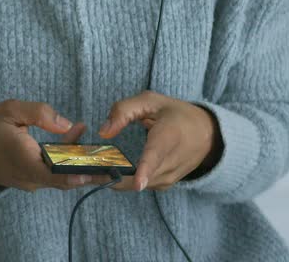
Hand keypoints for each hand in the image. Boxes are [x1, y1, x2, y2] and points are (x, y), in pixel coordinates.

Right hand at [0, 99, 103, 191]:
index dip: (79, 174)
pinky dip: (67, 160)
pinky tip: (76, 136)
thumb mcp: (10, 110)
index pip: (55, 174)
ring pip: (61, 176)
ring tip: (103, 149)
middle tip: (115, 164)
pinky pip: (53, 173)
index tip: (100, 171)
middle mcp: (29, 176)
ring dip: (80, 163)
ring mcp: (30, 181)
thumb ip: (39, 113)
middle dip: (90, 171)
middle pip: (65, 179)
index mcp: (23, 159)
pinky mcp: (31, 179)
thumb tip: (67, 124)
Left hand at [98, 91, 221, 191]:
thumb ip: (123, 111)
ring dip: (113, 180)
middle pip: (138, 177)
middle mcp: (171, 162)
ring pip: (135, 185)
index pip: (156, 156)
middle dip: (110, 177)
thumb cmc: (175, 114)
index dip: (145, 170)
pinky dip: (123, 181)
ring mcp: (169, 177)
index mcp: (169, 136)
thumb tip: (103, 132)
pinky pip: (139, 186)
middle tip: (81, 175)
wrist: (207, 135)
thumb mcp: (151, 101)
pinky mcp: (164, 185)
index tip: (137, 184)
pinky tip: (109, 172)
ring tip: (87, 174)